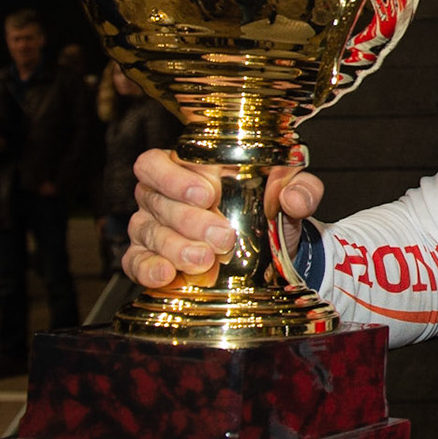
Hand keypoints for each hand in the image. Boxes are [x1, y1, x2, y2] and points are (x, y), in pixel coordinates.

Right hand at [122, 149, 323, 288]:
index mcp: (187, 168)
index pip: (157, 163)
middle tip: (221, 237)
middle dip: (188, 220)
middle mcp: (161, 196)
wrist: (272, 250)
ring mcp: (151, 228)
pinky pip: (136, 263)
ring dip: (175, 247)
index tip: (207, 194)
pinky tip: (167, 275)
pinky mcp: (148, 259)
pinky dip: (149, 269)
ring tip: (204, 259)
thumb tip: (294, 197)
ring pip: (149, 233)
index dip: (175, 178)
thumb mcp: (291, 193)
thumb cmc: (270, 209)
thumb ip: (301, 189)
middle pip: (155, 201)